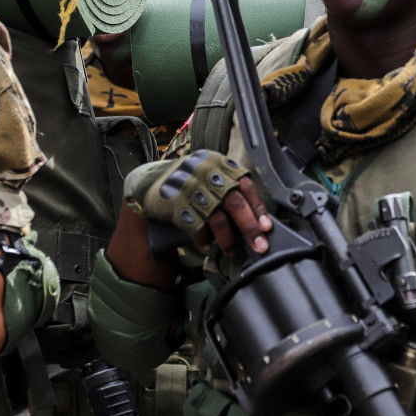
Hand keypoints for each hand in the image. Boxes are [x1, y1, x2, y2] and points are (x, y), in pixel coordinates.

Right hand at [127, 150, 272, 254]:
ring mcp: (191, 189)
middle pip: (235, 203)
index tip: (267, 227)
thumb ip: (230, 186)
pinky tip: (207, 246)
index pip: (245, 186)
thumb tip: (255, 217)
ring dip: (227, 239)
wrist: (149, 181)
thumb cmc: (187, 179)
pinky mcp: (176, 205)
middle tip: (260, 246)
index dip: (258, 208)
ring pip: (217, 218)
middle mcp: (206, 174)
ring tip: (230, 250)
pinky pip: (197, 228)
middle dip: (250, 228)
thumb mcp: (209, 172)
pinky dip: (204, 240)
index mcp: (219, 164)